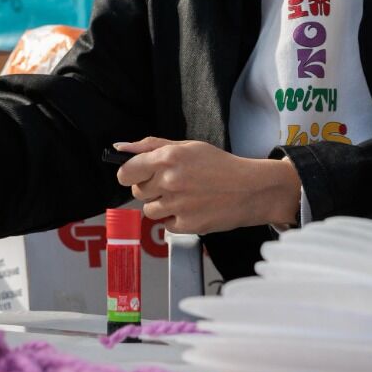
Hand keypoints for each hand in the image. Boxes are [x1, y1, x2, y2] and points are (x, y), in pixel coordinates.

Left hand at [114, 137, 300, 233]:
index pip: (125, 172)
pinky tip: (192, 209)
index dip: (129, 174)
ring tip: (183, 197)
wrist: (251, 189)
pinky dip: (175, 219)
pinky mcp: (186, 225)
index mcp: (167, 159)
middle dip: (150, 188)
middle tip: (172, 184)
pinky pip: (165, 225)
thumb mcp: (187, 146)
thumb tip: (120, 148)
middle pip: (137, 192)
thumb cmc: (220, 165)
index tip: (137, 176)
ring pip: (149, 211)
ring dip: (161, 205)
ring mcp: (177, 205)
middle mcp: (169, 182)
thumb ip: (150, 146)